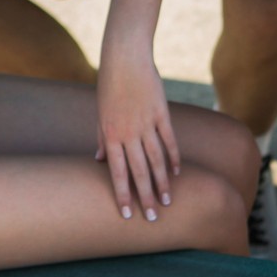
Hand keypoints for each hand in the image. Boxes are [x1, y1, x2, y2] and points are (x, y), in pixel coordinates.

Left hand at [94, 51, 178, 220]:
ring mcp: (146, 123)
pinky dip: (174, 157)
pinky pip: (169, 139)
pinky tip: (177, 172)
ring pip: (156, 159)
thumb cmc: (109, 85)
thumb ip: (101, 138)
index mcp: (110, 134)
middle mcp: (128, 132)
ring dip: (162, 182)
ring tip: (167, 201)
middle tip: (154, 218)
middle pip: (139, 171)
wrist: (125, 58)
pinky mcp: (161, 113)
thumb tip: (100, 160)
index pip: (117, 172)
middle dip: (146, 196)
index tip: (128, 214)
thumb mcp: (100, 112)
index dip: (123, 194)